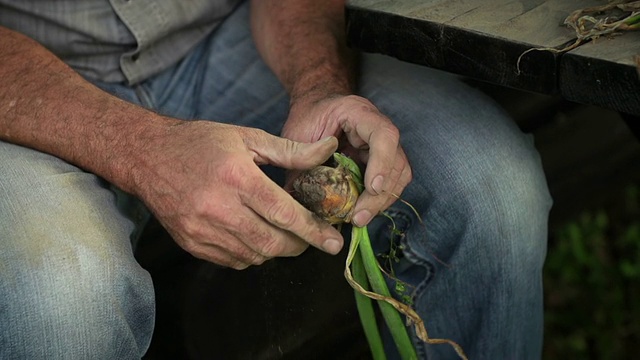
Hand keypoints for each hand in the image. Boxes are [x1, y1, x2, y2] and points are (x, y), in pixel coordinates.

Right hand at [135, 120, 342, 268]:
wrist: (147, 156)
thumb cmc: (201, 142)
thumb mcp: (248, 137)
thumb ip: (291, 150)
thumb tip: (329, 149)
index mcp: (237, 178)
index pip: (285, 214)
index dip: (314, 231)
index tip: (333, 242)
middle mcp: (218, 208)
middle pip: (273, 243)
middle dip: (300, 245)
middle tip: (311, 238)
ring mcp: (202, 230)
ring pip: (255, 256)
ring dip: (276, 250)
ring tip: (284, 234)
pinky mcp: (191, 244)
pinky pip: (233, 261)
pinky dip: (252, 254)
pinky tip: (255, 236)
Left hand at [282, 95, 411, 226]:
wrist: (315, 108)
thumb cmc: (306, 118)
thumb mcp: (296, 135)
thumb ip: (298, 160)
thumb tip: (290, 196)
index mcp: (358, 113)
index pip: (383, 135)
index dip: (382, 162)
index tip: (372, 188)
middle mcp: (377, 127)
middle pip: (396, 161)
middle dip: (379, 194)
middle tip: (358, 217)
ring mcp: (383, 145)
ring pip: (398, 175)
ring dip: (381, 201)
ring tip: (359, 218)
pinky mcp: (381, 160)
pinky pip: (391, 182)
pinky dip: (379, 199)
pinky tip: (361, 211)